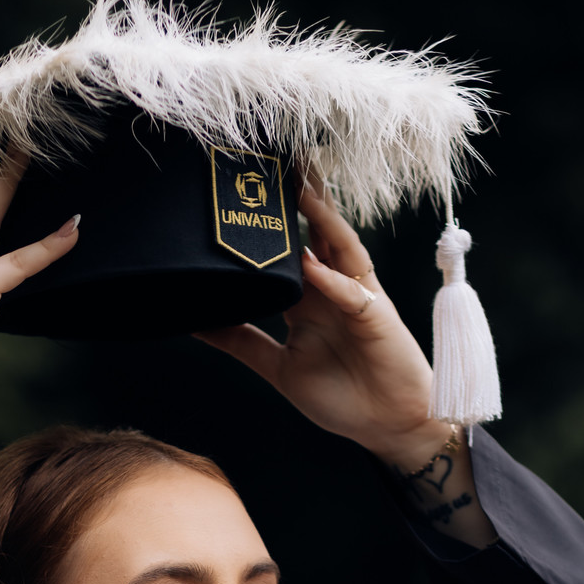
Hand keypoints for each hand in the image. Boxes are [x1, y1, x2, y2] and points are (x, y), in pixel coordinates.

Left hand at [196, 183, 447, 470]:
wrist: (387, 425)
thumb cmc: (341, 397)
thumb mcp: (278, 368)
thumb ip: (242, 343)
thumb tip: (196, 324)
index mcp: (307, 299)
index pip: (284, 250)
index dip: (267, 224)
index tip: (240, 193)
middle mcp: (331, 289)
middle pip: (314, 233)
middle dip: (297, 198)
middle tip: (273, 159)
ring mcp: (356, 297)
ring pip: (339, 246)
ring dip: (320, 218)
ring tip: (298, 186)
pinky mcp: (377, 316)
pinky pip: (352, 291)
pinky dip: (331, 279)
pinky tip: (312, 267)